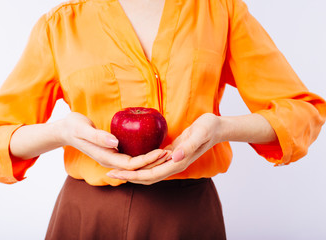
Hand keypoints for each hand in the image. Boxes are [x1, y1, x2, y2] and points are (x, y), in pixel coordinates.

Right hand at [59, 112, 168, 169]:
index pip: (132, 164)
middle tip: (171, 153)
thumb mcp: (83, 129)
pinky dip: (144, 155)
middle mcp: (110, 160)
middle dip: (154, 162)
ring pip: (135, 164)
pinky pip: (132, 157)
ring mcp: (112, 157)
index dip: (148, 160)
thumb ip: (98, 136)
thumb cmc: (73, 127)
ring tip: (167, 152)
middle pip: (137, 167)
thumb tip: (115, 142)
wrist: (64, 130)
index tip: (162, 151)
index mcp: (105, 157)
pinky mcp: (114, 152)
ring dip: (151, 160)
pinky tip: (154, 148)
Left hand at [107, 113, 221, 183]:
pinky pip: (153, 164)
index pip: (151, 174)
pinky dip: (140, 165)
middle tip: (109, 173)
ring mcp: (171, 161)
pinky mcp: (170, 154)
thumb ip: (188, 147)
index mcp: (177, 163)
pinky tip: (131, 161)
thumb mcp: (199, 134)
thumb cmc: (208, 128)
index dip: (133, 175)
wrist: (216, 128)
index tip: (116, 173)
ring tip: (116, 169)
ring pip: (149, 172)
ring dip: (132, 172)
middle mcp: (173, 165)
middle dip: (128, 176)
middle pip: (147, 177)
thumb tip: (173, 158)